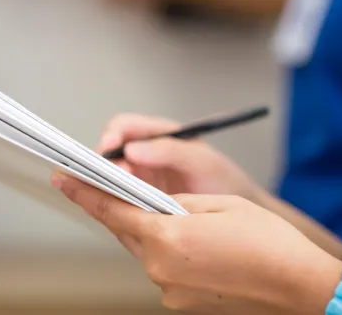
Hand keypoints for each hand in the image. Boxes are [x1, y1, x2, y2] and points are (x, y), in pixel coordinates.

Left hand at [51, 175, 341, 314]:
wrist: (298, 284)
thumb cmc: (266, 241)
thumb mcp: (217, 204)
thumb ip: (174, 203)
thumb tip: (147, 202)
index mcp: (166, 238)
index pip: (111, 211)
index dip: (83, 192)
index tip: (62, 178)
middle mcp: (160, 268)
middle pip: (126, 231)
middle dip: (122, 209)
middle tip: (117, 188)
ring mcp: (169, 289)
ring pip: (145, 250)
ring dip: (150, 231)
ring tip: (176, 218)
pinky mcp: (180, 301)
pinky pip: (162, 267)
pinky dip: (167, 251)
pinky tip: (191, 243)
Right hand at [97, 113, 260, 197]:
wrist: (237, 214)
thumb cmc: (223, 181)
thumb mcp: (202, 161)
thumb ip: (170, 151)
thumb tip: (132, 149)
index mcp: (158, 135)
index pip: (124, 127)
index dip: (111, 135)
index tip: (108, 148)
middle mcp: (144, 155)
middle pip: (110, 153)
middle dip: (104, 165)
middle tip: (109, 179)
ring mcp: (140, 179)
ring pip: (110, 178)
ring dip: (105, 186)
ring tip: (110, 197)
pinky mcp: (139, 202)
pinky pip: (118, 199)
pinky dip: (112, 204)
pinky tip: (114, 212)